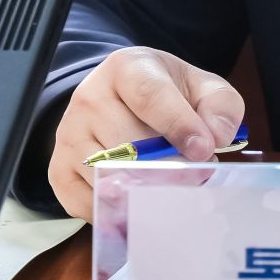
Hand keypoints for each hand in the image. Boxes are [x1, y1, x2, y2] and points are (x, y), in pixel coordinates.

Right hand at [47, 46, 244, 219]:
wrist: (125, 100)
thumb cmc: (169, 95)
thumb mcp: (202, 87)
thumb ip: (220, 105)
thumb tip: (216, 135)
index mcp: (126, 68)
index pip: (149, 96)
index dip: (178, 124)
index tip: (204, 149)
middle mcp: (89, 98)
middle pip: (128, 143)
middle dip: (167, 166)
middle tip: (194, 177)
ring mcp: (69, 135)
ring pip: (107, 176)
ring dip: (143, 191)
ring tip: (169, 189)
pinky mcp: (59, 170)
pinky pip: (87, 203)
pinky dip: (117, 211)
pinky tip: (139, 200)